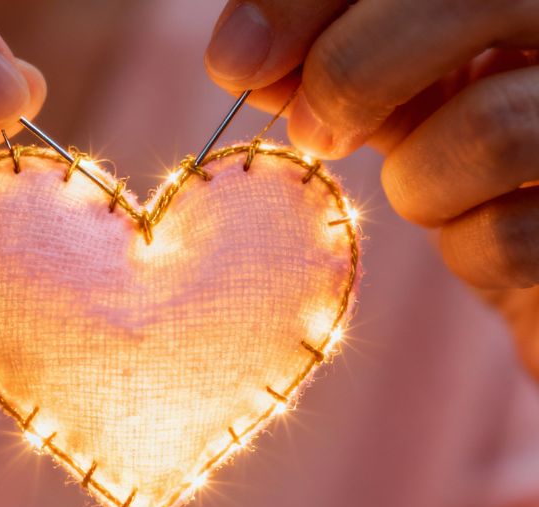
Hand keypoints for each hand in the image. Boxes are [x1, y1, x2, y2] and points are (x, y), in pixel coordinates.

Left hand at [206, 0, 538, 377]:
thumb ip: (329, 56)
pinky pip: (502, 238)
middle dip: (350, 75)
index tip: (236, 62)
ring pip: (484, 133)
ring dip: (416, 182)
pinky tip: (478, 230)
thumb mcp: (400, 83)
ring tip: (428, 185)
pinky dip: (464, 249)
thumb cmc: (467, 144)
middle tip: (315, 132)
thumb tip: (238, 58)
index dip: (303, 2)